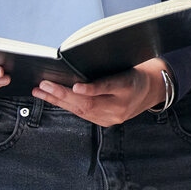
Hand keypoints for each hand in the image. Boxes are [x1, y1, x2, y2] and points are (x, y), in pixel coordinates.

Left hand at [32, 59, 167, 126]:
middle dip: (63, 94)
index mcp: (128, 87)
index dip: (91, 89)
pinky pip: (83, 114)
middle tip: (44, 84)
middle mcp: (120, 106)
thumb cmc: (134, 74)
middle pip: (88, 103)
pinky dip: (66, 105)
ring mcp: (113, 117)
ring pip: (82, 110)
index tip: (76, 86)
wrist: (150, 91)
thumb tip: (76, 69)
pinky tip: (53, 99)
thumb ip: (105, 71)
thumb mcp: (126, 67)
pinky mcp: (106, 122)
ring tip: (40, 91)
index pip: (108, 87)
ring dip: (58, 100)